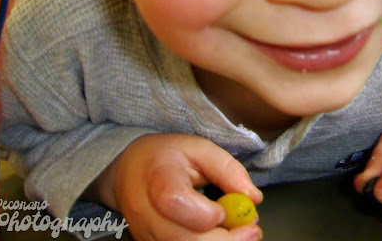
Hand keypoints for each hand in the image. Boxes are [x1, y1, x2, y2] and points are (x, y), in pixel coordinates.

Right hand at [95, 134, 262, 240]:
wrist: (128, 170)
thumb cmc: (167, 157)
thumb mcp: (200, 149)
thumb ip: (229, 170)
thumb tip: (253, 199)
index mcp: (158, 179)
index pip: (179, 204)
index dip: (210, 213)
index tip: (226, 206)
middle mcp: (146, 212)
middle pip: (186, 240)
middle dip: (227, 240)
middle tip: (253, 230)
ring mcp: (145, 235)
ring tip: (239, 232)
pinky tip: (218, 235)